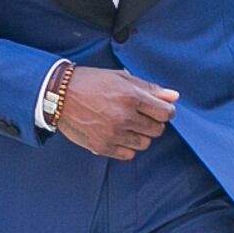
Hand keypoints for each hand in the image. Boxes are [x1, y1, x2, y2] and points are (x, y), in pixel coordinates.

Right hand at [53, 68, 178, 158]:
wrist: (59, 95)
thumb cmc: (91, 82)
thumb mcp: (121, 78)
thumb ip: (150, 88)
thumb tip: (174, 96)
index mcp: (131, 97)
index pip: (166, 113)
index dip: (166, 111)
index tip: (159, 109)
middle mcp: (124, 117)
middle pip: (157, 130)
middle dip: (153, 123)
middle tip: (140, 116)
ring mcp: (113, 134)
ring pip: (144, 144)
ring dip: (140, 135)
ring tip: (127, 125)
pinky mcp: (102, 146)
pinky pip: (128, 154)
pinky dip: (127, 147)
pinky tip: (118, 135)